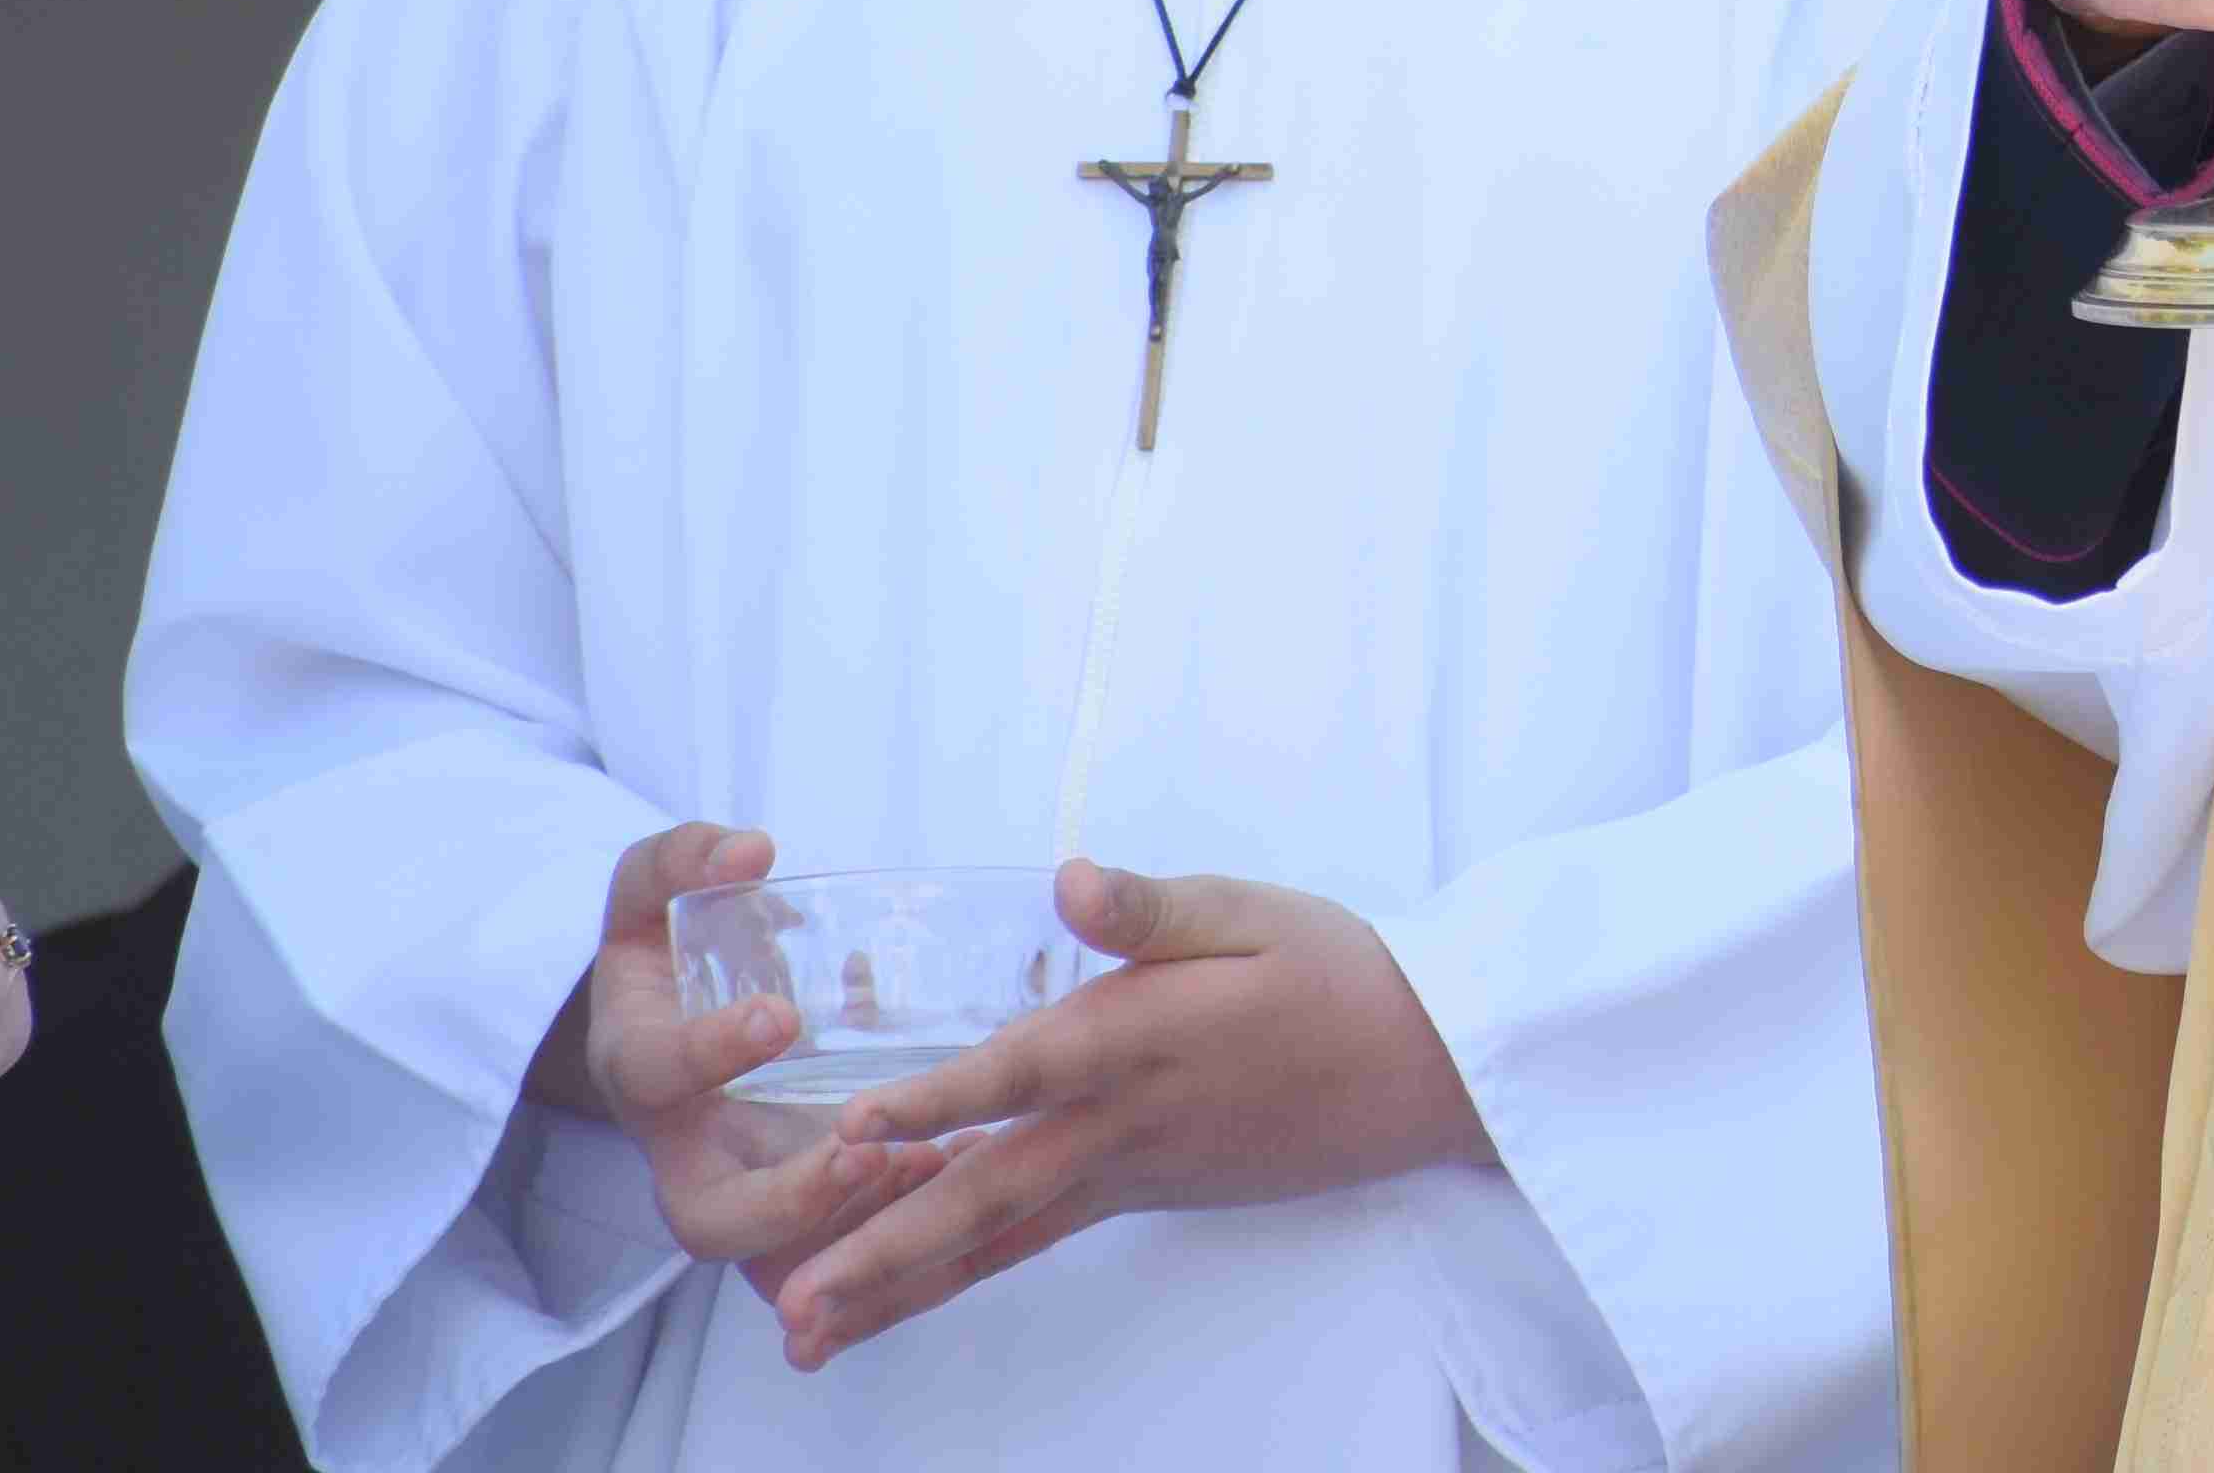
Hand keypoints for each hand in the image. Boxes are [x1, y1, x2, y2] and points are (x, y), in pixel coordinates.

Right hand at [535, 825, 955, 1312]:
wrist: (672, 1026)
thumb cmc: (669, 956)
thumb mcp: (651, 895)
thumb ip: (684, 860)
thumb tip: (750, 850)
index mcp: (643, 1068)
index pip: (658, 1074)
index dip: (710, 1052)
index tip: (782, 1015)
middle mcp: (686, 1153)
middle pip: (710, 1221)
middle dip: (788, 1199)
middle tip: (866, 1148)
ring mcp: (744, 1196)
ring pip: (781, 1263)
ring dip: (856, 1236)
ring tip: (937, 1168)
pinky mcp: (800, 1220)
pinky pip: (838, 1263)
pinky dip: (893, 1248)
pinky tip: (969, 1182)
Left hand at [771, 862, 1487, 1370]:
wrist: (1420, 1072)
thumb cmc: (1337, 973)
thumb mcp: (1254, 912)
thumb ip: (1153, 907)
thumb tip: (1068, 880)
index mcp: (1144, 1039)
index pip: (1028, 1071)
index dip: (939, 1098)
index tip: (852, 1131)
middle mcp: (1122, 1123)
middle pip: (988, 1194)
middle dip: (885, 1250)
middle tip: (793, 1305)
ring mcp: (1127, 1172)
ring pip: (996, 1236)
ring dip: (901, 1285)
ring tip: (809, 1333)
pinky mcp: (1136, 1193)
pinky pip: (1028, 1238)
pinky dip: (956, 1268)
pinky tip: (897, 1293)